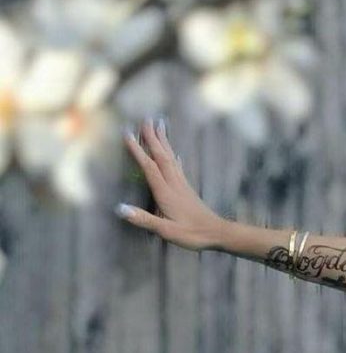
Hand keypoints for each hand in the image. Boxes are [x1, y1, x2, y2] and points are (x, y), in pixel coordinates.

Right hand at [116, 117, 227, 251]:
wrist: (217, 233)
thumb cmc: (192, 234)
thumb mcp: (166, 231)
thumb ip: (144, 219)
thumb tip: (119, 208)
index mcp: (166, 192)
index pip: (149, 167)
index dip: (138, 150)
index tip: (128, 133)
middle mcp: (174, 184)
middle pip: (161, 156)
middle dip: (152, 137)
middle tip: (146, 118)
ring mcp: (182, 185)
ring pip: (170, 158)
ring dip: (163, 141)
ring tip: (160, 125)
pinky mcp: (188, 188)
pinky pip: (178, 167)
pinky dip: (173, 156)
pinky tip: (173, 152)